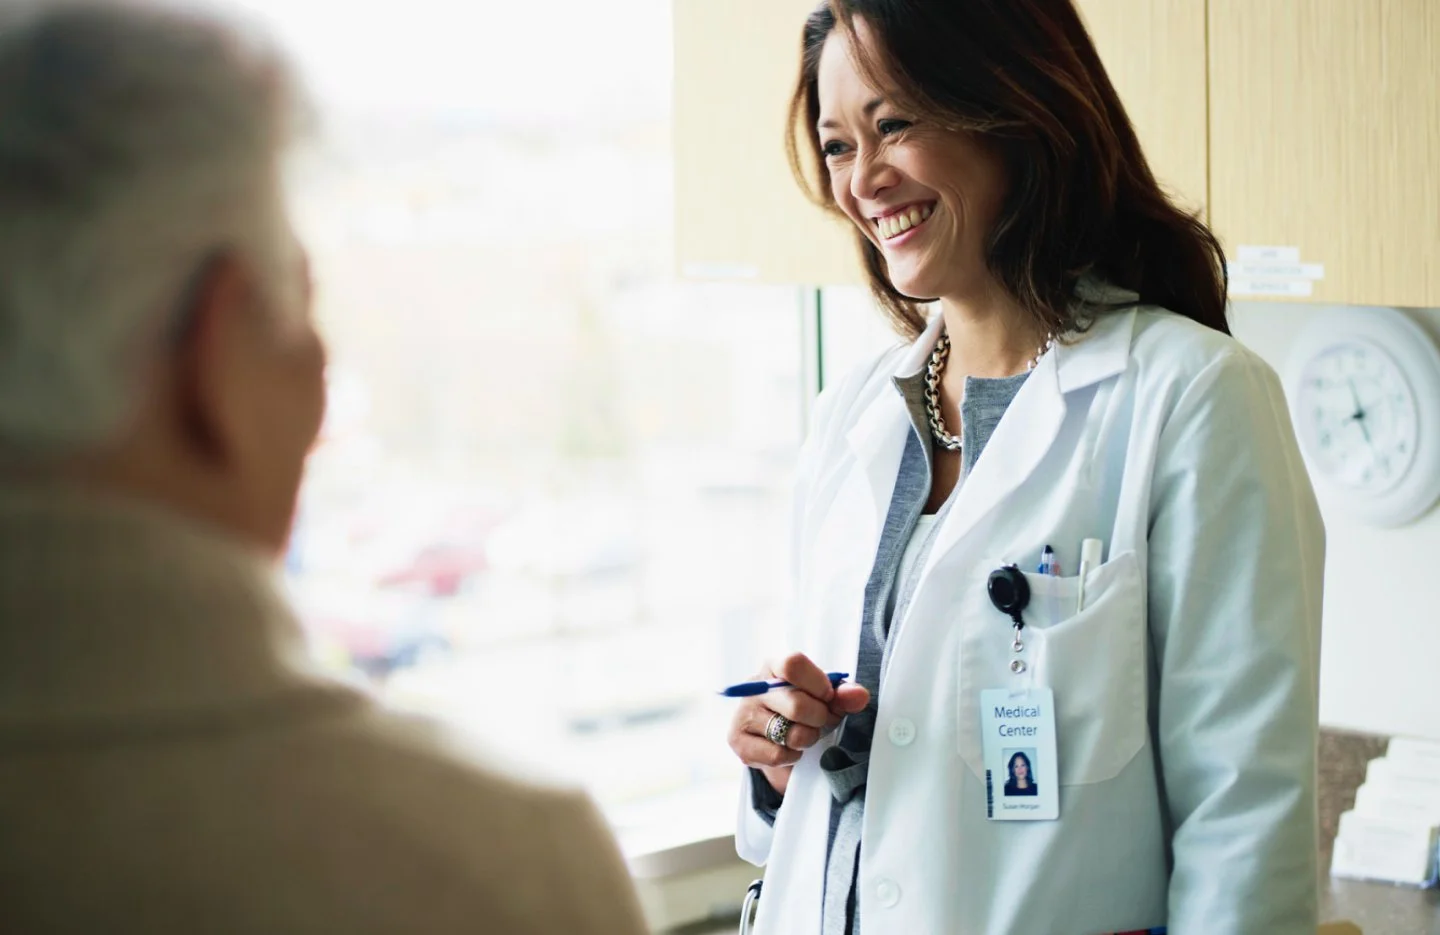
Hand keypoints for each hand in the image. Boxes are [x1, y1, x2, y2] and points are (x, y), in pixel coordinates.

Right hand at [726, 652, 869, 796]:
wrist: (775, 737)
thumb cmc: (803, 709)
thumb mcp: (825, 697)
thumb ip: (844, 694)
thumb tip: (859, 696)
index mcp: (774, 667)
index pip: (792, 664)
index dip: (818, 683)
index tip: (828, 696)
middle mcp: (754, 688)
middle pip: (797, 705)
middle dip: (819, 718)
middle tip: (819, 720)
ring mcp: (744, 715)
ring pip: (791, 734)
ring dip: (808, 739)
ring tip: (804, 734)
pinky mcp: (739, 743)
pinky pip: (778, 755)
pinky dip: (792, 756)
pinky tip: (789, 748)